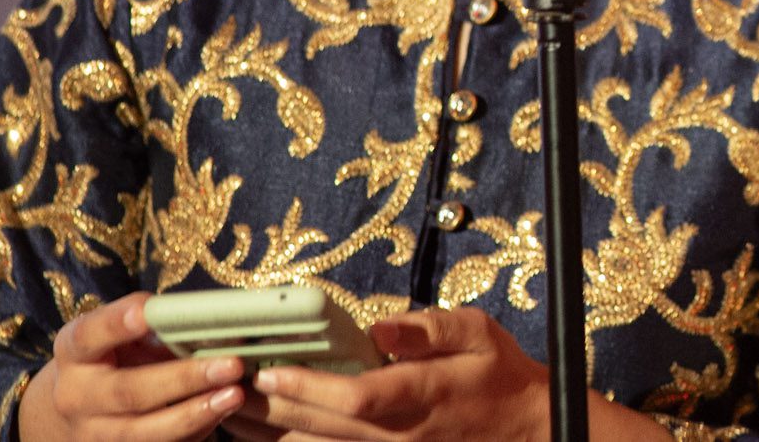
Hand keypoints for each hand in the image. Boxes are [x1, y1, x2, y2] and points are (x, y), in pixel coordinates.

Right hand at [18, 290, 245, 440]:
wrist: (78, 408)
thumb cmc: (114, 355)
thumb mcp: (120, 334)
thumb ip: (153, 326)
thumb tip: (214, 322)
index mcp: (75, 352)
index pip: (89, 335)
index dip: (115, 324)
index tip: (144, 312)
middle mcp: (75, 396)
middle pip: (127, 391)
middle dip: (183, 379)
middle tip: (231, 364)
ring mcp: (91, 434)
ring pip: (141, 432)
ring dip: (193, 414)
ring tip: (234, 395)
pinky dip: (192, 432)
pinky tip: (222, 415)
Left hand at [225, 305, 666, 441]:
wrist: (523, 426)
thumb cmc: (499, 372)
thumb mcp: (479, 333)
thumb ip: (431, 329)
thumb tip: (382, 327)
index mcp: (423, 396)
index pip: (356, 398)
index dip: (307, 387)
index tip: (271, 368)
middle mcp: (401, 434)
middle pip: (323, 427)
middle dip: (274, 406)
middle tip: (234, 380)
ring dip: (275, 429)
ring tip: (238, 406)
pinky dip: (298, 440)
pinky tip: (272, 427)